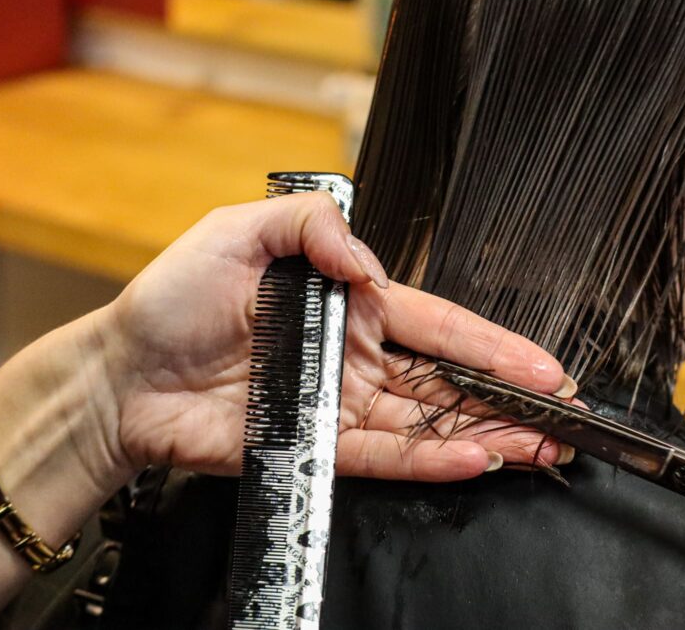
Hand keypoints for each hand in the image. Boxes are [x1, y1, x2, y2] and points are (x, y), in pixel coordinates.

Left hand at [102, 193, 572, 480]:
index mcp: (349, 305)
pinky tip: (473, 460)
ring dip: (485, 437)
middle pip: (448, 381)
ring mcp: (339, 406)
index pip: (440, 324)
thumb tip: (369, 263)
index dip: (495, 345)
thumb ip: (312, 225)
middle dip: (510, 400)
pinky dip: (427, 460)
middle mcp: (355, 359)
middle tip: (564, 417)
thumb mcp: (239, 230)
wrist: (120, 373)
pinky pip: (381, 455)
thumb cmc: (173, 299)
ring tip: (540, 446)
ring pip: (427, 425)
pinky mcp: (314, 447)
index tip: (545, 365)